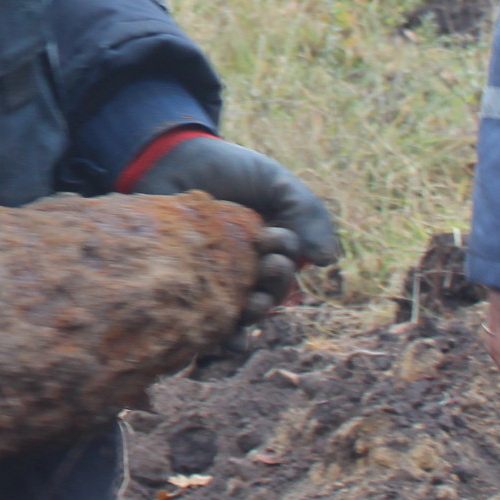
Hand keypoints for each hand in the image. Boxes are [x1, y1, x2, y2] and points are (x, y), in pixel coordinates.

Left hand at [125, 134, 340, 320]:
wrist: (171, 156)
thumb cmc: (228, 168)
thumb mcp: (275, 182)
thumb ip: (308, 213)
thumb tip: (328, 261)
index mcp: (271, 249)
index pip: (287, 269)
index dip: (286, 260)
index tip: (276, 237)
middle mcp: (245, 269)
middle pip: (267, 296)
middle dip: (271, 289)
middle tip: (266, 267)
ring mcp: (214, 279)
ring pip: (239, 314)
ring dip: (250, 318)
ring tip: (250, 307)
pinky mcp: (184, 286)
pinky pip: (204, 320)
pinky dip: (216, 338)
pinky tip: (224, 344)